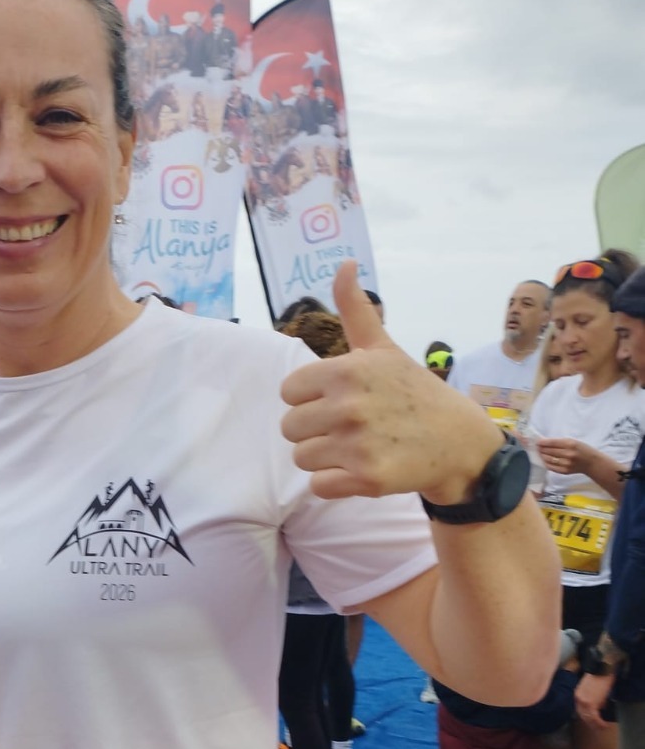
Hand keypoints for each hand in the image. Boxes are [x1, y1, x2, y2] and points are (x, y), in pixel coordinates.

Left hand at [281, 261, 503, 501]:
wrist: (458, 443)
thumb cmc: (413, 393)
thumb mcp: (384, 348)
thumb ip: (356, 310)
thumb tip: (344, 262)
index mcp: (347, 371)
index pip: (289, 391)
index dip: (310, 398)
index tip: (339, 400)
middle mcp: (348, 405)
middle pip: (290, 427)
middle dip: (315, 429)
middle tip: (350, 427)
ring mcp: (356, 444)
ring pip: (301, 457)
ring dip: (324, 457)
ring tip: (357, 447)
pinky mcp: (365, 479)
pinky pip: (318, 486)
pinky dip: (335, 483)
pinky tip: (361, 469)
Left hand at [535, 437, 590, 475]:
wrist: (591, 463)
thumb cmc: (582, 450)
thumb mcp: (574, 441)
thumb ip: (560, 442)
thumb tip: (544, 442)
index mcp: (571, 444)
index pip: (553, 443)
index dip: (543, 442)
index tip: (537, 442)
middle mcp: (568, 454)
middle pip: (549, 451)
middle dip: (541, 449)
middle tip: (536, 447)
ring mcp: (566, 464)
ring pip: (548, 459)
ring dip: (542, 456)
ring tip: (538, 453)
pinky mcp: (564, 471)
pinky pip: (551, 467)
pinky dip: (545, 463)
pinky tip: (543, 460)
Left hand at [575, 669, 615, 727]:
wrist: (603, 667)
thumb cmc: (600, 675)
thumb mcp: (592, 688)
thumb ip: (592, 697)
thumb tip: (599, 707)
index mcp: (576, 695)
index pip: (579, 710)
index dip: (586, 717)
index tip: (592, 721)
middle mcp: (577, 699)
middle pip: (583, 716)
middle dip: (590, 723)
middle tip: (598, 727)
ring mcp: (583, 702)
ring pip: (588, 719)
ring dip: (596, 725)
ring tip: (602, 727)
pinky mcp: (590, 704)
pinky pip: (594, 718)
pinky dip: (599, 723)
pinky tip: (604, 725)